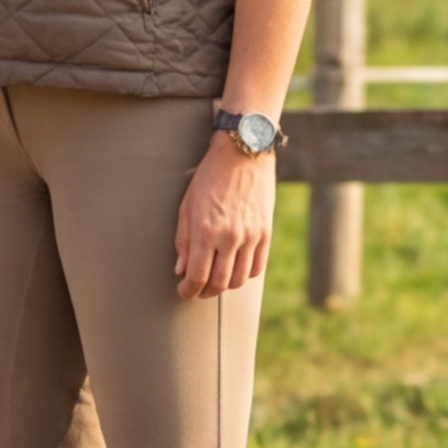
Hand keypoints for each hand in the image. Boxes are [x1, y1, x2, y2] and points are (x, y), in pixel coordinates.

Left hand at [173, 140, 275, 299]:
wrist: (243, 155)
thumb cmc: (209, 178)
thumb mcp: (187, 206)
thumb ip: (183, 241)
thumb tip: (181, 270)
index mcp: (206, 231)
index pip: (197, 276)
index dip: (188, 290)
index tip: (183, 292)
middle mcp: (230, 237)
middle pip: (219, 283)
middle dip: (205, 292)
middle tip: (197, 290)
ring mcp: (251, 236)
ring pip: (240, 280)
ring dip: (225, 286)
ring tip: (215, 281)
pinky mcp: (265, 234)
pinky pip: (257, 267)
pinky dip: (245, 275)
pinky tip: (234, 269)